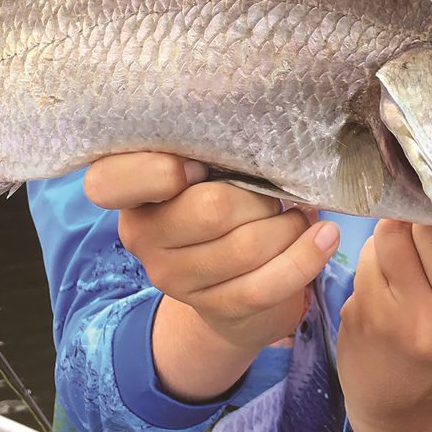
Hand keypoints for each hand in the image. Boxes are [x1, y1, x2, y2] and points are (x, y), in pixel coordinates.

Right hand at [84, 152, 340, 354]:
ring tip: (302, 213)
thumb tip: (259, 122)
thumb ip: (203, 148)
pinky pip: (267, 284)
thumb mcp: (199, 172)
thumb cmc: (216, 203)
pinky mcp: (214, 308)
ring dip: (289, 225)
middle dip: (259, 195)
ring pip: (246, 247)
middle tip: (275, 189)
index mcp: (126, 193)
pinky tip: (324, 236)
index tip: (199, 165)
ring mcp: (174, 278)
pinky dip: (305, 256)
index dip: (158, 170)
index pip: (106, 182)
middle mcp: (140, 237)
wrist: (227, 285)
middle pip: (210, 208)